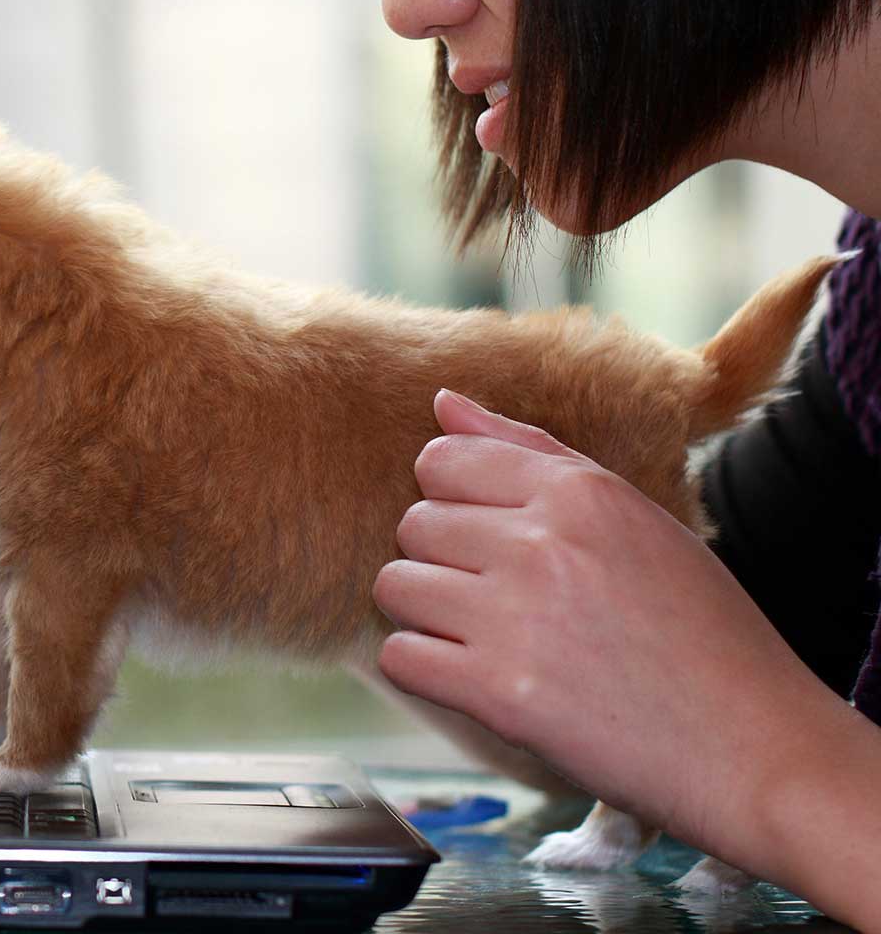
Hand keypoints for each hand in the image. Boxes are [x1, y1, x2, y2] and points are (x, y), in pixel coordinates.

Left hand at [373, 389, 856, 877]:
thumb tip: (442, 402)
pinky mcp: (499, 692)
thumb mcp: (633, 518)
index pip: (439, 461)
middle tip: (503, 602)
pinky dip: (426, 672)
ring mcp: (516, 617)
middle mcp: (540, 542)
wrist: (752, 747)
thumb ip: (530, 452)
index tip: (495, 542)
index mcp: (578, 492)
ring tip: (490, 640)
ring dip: (428, 617)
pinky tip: (478, 680)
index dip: (454, 503)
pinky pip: (400, 658)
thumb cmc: (696, 631)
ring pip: (396, 586)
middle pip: (414, 524)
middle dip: (443, 562)